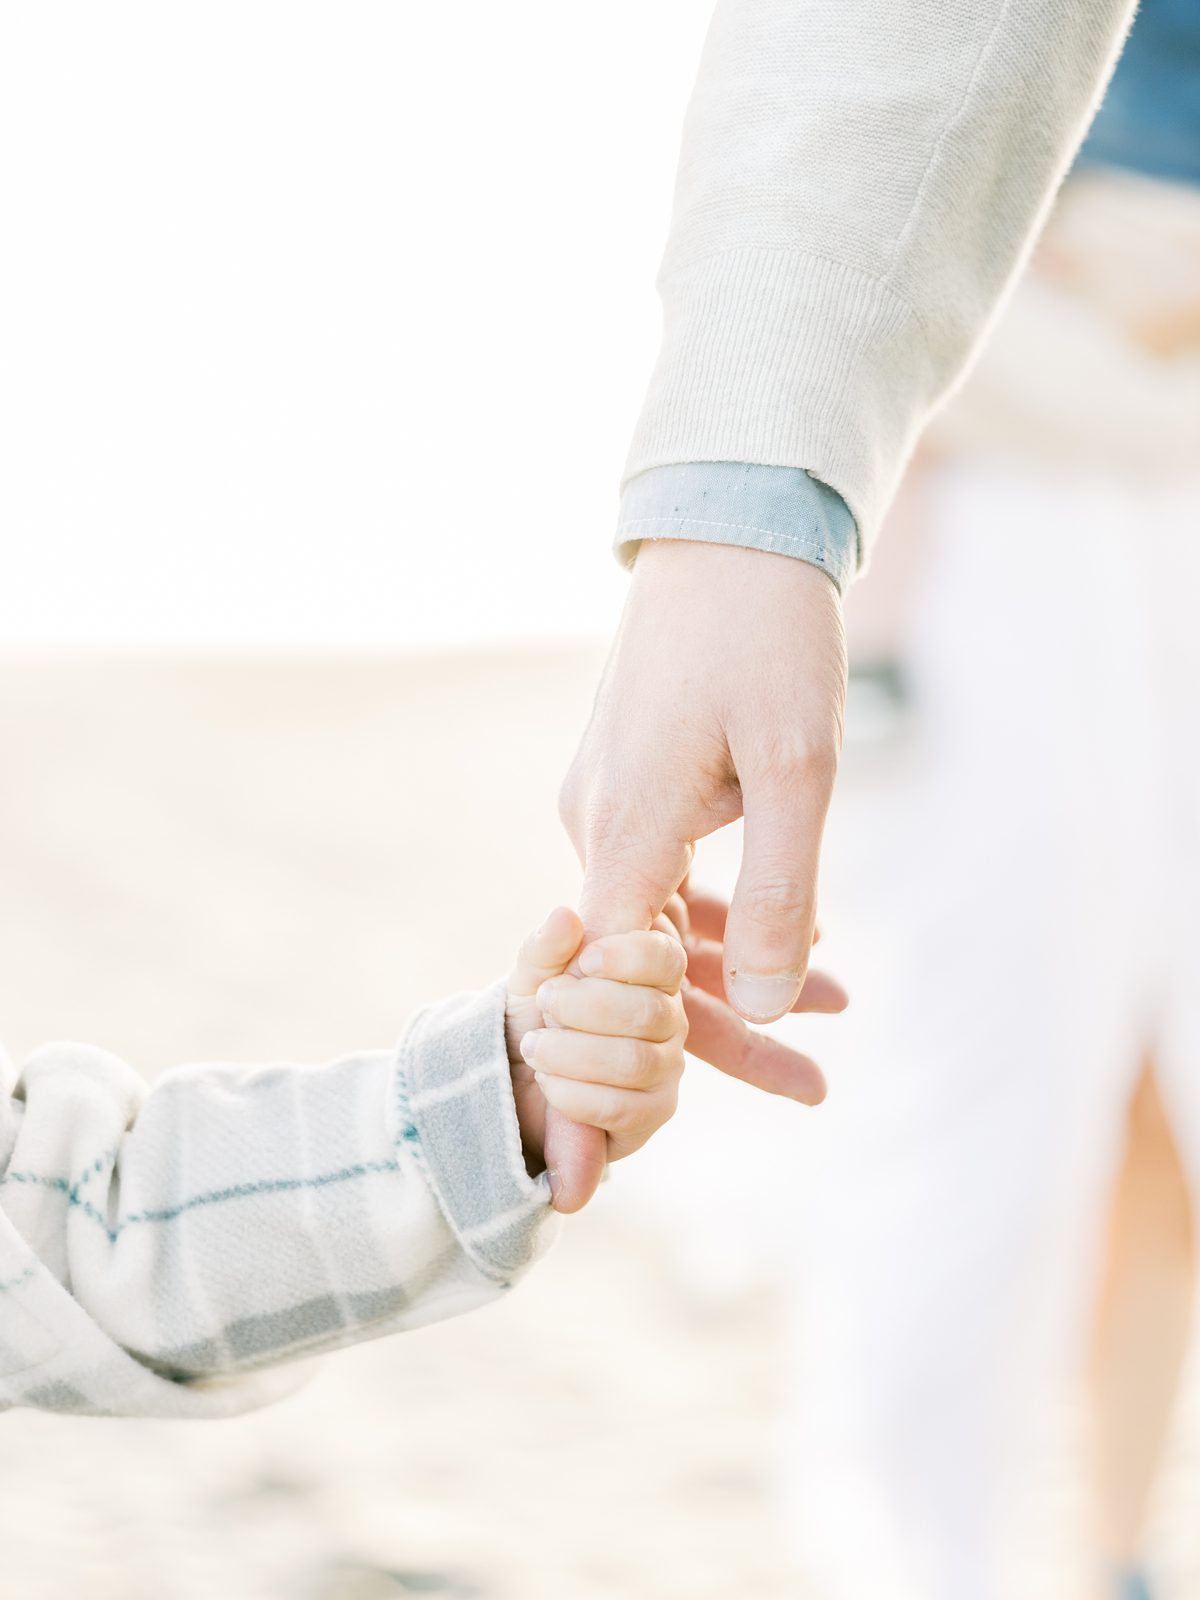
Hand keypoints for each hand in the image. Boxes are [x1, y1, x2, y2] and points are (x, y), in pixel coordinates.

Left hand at [505, 906, 687, 1189]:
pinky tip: (548, 1081)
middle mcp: (669, 1020)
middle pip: (649, 1012)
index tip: (581, 961)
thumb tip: (565, 918)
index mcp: (650, 975)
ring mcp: (666, 1069)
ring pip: (634, 1062)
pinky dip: (574, 1094)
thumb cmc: (536, 1017)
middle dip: (583, 1008)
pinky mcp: (651, 1113)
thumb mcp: (530, 977)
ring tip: (535, 1047)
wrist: (517, 1080)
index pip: (666, 958)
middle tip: (544, 1004)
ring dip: (571, 1053)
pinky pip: (624, 1107)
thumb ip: (545, 949)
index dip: (625, 958)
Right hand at [552, 541, 847, 1208]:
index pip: (612, 994)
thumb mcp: (799, 768)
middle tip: (814, 1093)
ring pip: (659, 926)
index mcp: (624, 834)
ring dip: (735, 977)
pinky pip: (664, 880)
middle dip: (721, 1041)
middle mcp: (596, 828)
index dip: (613, 1085)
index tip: (593, 1176)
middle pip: (644, 970)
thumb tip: (756, 1004)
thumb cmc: (768, 640)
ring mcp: (606, 804)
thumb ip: (779, 892)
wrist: (728, 535)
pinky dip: (718, 920)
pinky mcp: (629, 784)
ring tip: (832, 1021)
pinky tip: (782, 941)